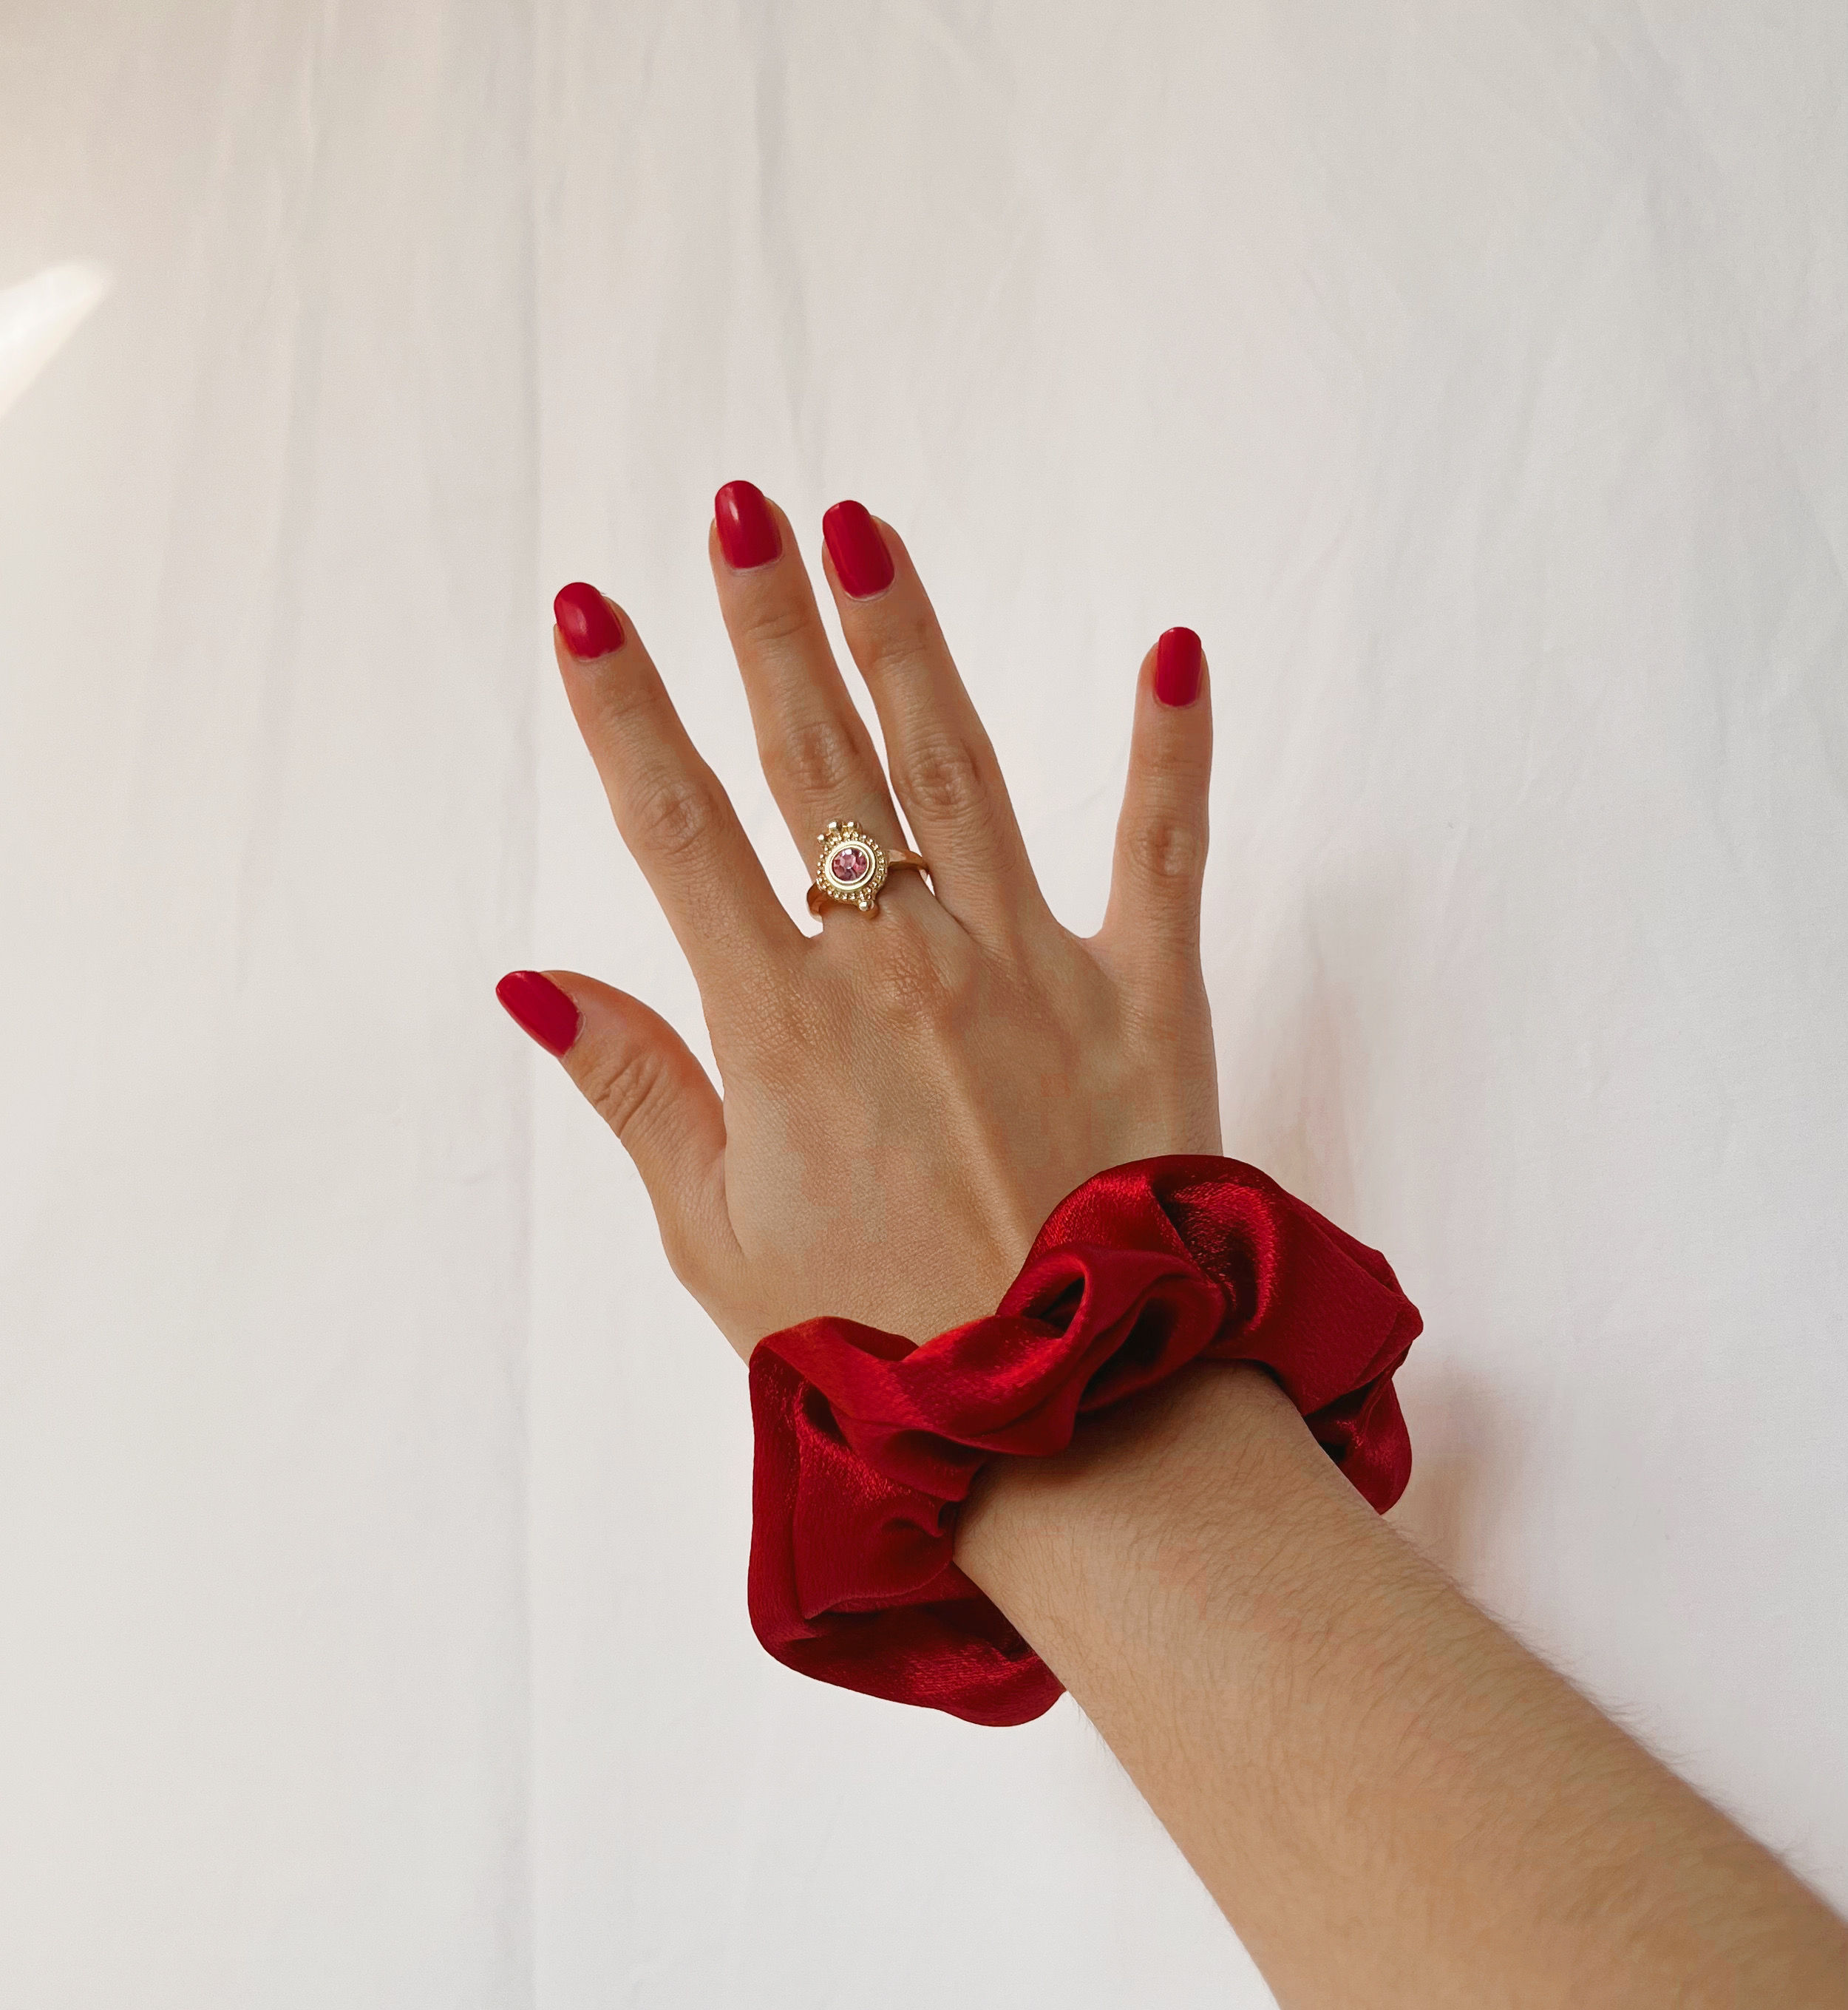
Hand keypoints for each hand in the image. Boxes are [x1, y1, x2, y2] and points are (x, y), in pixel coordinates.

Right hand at [500, 485, 1221, 1355]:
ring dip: (905, 644)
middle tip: (737, 510)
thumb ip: (639, 1097)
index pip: (679, 834)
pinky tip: (1173, 648)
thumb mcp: (719, 1240)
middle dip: (764, 628)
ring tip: (862, 531)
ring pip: (956, 770)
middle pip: (814, 766)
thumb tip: (536, 983)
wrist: (1072, 1425)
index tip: (583, 611)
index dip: (623, 713)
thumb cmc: (879, 1351)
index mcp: (783, 1032)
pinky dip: (1171, 752)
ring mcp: (1031, 974)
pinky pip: (1162, 849)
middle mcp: (900, 974)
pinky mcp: (1150, 999)